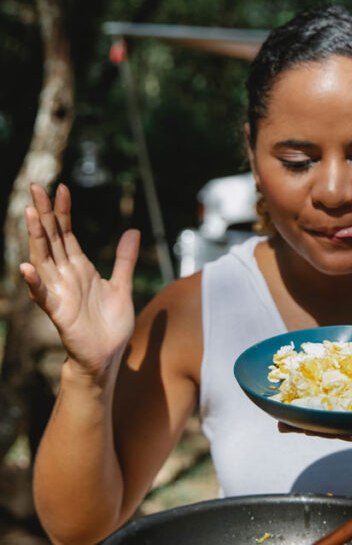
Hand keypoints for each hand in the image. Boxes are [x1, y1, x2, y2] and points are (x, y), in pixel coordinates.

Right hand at [20, 183, 140, 377]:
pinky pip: (43, 295)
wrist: (107, 356)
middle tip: (36, 188)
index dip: (64, 212)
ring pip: (44, 259)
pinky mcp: (59, 313)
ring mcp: (60, 292)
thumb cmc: (110, 324)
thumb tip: (133, 231)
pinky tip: (25, 267)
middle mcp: (65, 276)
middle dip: (44, 214)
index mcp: (80, 268)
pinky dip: (34, 282)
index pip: (67, 233)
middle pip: (52, 239)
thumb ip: (125, 259)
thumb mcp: (122, 285)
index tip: (62, 188)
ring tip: (30, 214)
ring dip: (36, 238)